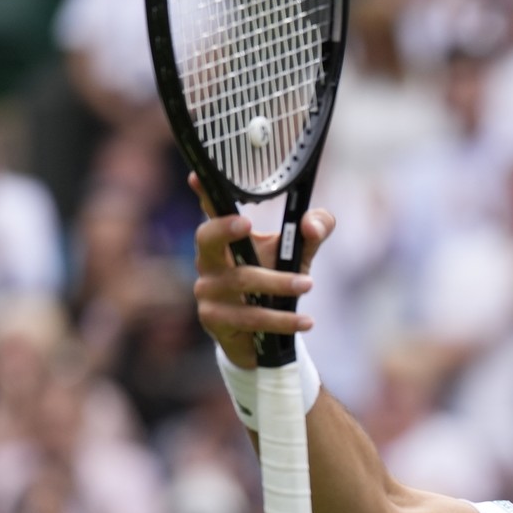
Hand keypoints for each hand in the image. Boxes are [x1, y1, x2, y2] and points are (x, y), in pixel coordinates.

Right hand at [188, 173, 334, 367]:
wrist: (267, 337)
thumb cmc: (278, 283)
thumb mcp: (301, 253)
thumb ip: (315, 231)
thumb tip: (311, 225)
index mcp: (226, 238)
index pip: (213, 209)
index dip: (204, 192)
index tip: (197, 176)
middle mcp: (208, 261)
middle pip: (207, 238)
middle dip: (224, 229)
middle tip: (248, 224)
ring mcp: (208, 291)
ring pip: (240, 281)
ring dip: (278, 283)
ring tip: (308, 284)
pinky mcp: (215, 321)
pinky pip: (249, 318)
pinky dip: (282, 320)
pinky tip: (305, 321)